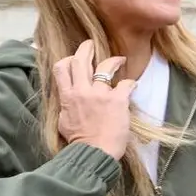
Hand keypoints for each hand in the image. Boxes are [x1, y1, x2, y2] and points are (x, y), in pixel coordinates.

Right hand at [53, 40, 135, 160]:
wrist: (94, 152)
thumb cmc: (79, 141)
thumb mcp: (64, 121)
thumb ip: (67, 106)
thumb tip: (69, 99)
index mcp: (67, 96)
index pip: (61, 68)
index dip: (68, 59)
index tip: (74, 58)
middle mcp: (82, 91)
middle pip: (81, 61)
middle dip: (86, 48)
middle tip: (91, 44)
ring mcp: (100, 94)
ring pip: (105, 66)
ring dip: (114, 60)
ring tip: (120, 60)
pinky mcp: (117, 100)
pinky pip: (126, 84)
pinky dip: (131, 83)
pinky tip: (133, 84)